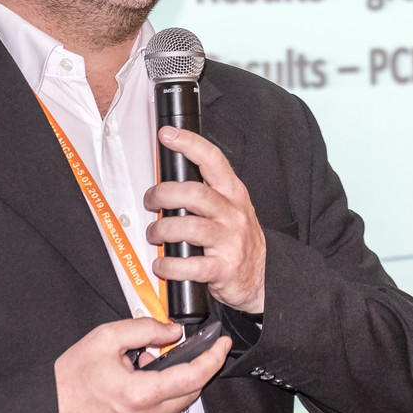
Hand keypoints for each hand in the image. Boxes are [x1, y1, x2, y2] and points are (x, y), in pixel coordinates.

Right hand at [54, 318, 230, 412]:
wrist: (49, 412)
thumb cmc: (71, 378)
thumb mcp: (106, 338)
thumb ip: (145, 330)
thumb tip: (172, 331)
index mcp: (139, 394)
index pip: (193, 377)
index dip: (213, 358)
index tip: (221, 345)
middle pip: (190, 393)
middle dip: (197, 369)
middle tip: (193, 351)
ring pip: (177, 408)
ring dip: (177, 386)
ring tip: (153, 369)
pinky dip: (162, 401)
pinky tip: (144, 388)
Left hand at [145, 126, 266, 313]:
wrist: (261, 277)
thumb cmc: (237, 240)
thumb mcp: (229, 208)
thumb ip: (205, 194)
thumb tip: (166, 183)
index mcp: (233, 193)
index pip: (213, 160)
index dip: (189, 144)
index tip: (167, 135)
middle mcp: (233, 213)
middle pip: (195, 194)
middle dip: (163, 194)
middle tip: (151, 201)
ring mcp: (230, 241)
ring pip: (189, 227)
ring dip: (162, 229)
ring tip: (155, 235)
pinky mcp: (223, 268)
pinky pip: (191, 265)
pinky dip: (170, 266)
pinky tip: (162, 264)